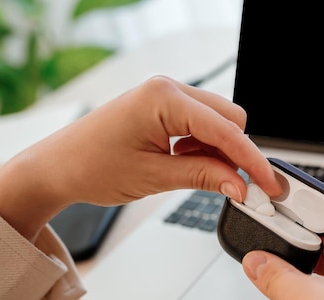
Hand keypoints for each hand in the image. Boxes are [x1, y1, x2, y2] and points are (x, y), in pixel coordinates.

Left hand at [0, 76, 281, 240]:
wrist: (55, 167)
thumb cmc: (90, 166)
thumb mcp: (154, 177)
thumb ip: (204, 177)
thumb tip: (241, 184)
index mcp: (164, 98)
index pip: (226, 130)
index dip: (252, 161)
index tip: (268, 185)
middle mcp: (167, 89)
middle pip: (229, 119)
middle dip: (236, 154)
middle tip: (233, 187)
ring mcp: (165, 96)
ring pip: (217, 122)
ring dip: (217, 152)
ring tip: (191, 174)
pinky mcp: (162, 108)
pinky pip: (200, 125)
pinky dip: (202, 148)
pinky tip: (183, 163)